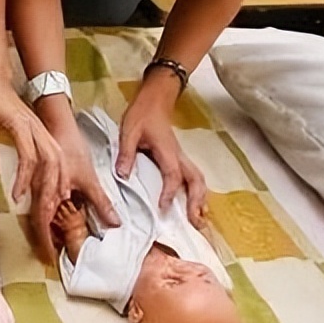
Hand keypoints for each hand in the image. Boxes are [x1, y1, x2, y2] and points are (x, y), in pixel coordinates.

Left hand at [0, 65, 66, 203]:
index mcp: (21, 124)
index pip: (29, 157)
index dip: (24, 179)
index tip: (16, 196)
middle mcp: (36, 126)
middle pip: (52, 159)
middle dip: (50, 184)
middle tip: (44, 207)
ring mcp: (41, 127)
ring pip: (58, 156)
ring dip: (58, 178)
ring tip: (54, 200)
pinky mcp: (40, 129)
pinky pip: (55, 152)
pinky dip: (58, 170)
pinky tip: (56, 184)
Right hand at [30, 106, 120, 261]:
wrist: (56, 124)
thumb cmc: (72, 148)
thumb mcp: (89, 177)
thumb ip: (100, 202)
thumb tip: (114, 224)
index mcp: (48, 193)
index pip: (42, 225)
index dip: (45, 244)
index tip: (51, 260)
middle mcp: (38, 193)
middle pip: (37, 224)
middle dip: (44, 242)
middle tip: (53, 257)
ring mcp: (36, 187)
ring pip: (37, 215)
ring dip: (45, 230)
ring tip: (56, 244)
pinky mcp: (38, 181)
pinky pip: (40, 204)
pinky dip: (47, 217)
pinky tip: (56, 220)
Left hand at [118, 79, 207, 226]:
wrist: (154, 100)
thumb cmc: (142, 115)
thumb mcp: (128, 131)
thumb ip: (126, 153)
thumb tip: (122, 175)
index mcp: (167, 151)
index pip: (173, 175)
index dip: (169, 192)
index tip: (163, 207)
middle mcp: (179, 156)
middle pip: (196, 180)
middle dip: (197, 201)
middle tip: (195, 222)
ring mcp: (181, 157)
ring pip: (198, 180)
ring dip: (200, 199)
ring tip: (199, 219)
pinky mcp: (179, 158)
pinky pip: (193, 177)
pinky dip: (196, 192)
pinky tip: (193, 204)